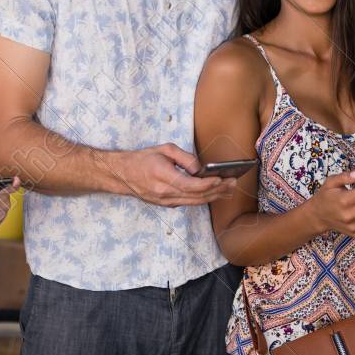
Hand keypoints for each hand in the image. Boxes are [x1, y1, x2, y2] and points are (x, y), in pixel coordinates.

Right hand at [115, 144, 237, 207]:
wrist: (122, 175)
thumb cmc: (142, 159)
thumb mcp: (164, 149)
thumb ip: (185, 158)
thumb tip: (200, 169)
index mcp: (164, 178)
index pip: (192, 185)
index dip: (209, 184)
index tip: (222, 178)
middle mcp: (165, 193)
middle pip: (197, 196)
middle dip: (217, 190)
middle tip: (233, 183)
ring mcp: (165, 201)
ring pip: (195, 202)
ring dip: (213, 196)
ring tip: (229, 189)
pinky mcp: (166, 204)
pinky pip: (188, 202)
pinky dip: (203, 198)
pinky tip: (214, 193)